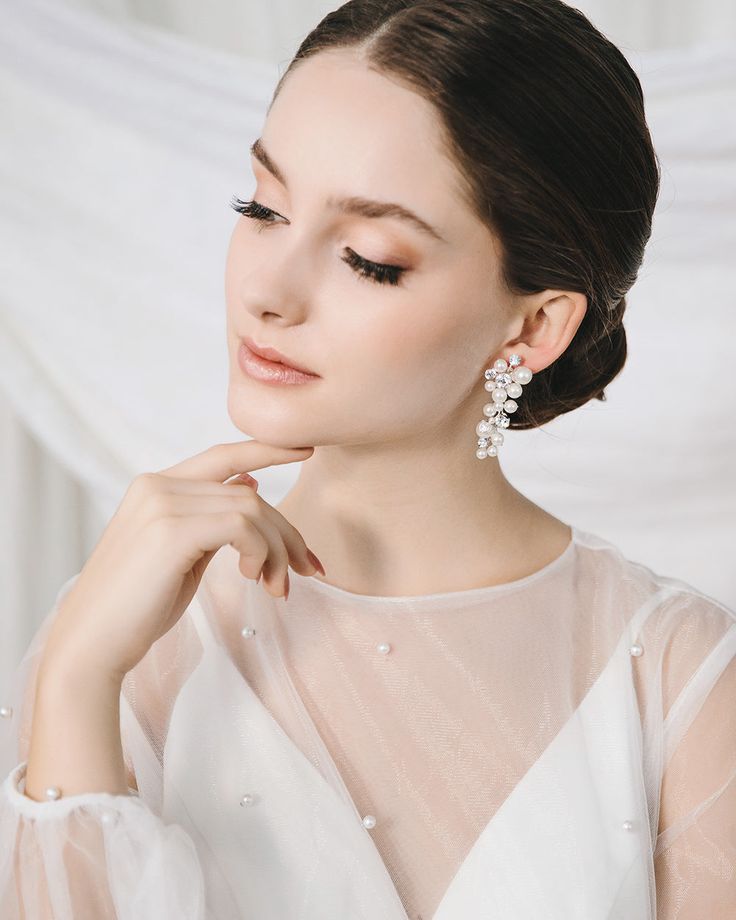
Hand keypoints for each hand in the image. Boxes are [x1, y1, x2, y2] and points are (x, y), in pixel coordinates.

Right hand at [40, 440, 319, 680]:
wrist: (91, 646)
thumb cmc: (137, 608)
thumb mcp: (182, 555)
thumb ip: (212, 519)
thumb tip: (251, 486)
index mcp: (155, 486)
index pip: (223, 456)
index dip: (267, 450)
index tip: (307, 451)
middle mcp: (157, 485)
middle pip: (248, 493)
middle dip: (286, 532)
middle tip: (307, 569)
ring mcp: (161, 503)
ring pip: (251, 509)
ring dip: (277, 551)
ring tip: (276, 587)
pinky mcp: (171, 529)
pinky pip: (242, 526)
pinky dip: (260, 552)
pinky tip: (252, 578)